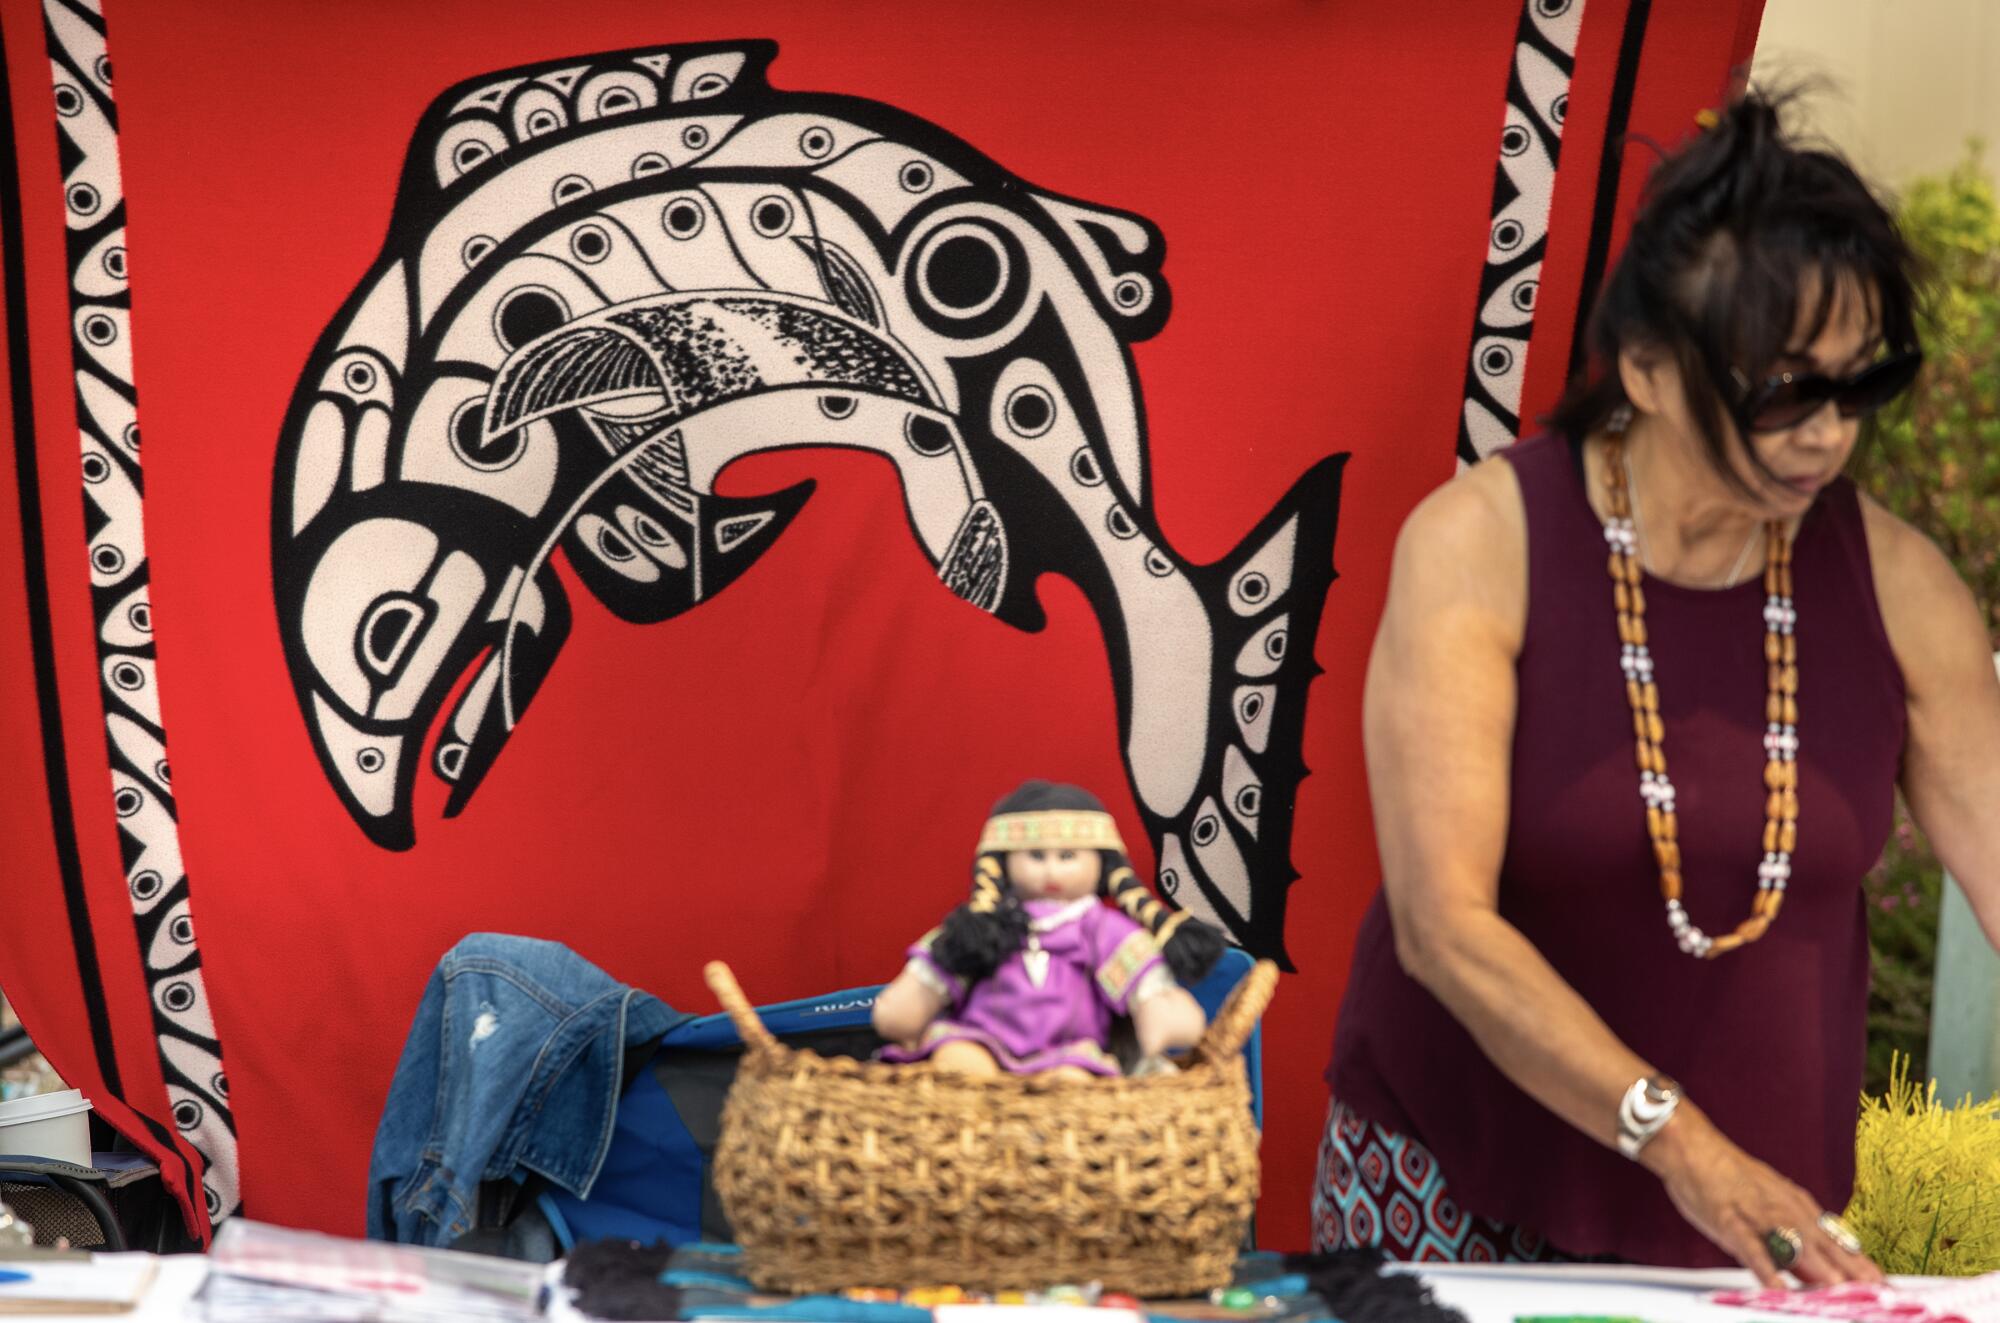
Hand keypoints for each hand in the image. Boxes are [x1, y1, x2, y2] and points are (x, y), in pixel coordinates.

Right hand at [1641, 1106, 1882, 1286]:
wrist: (1692, 1147)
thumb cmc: (1727, 1176)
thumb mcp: (1767, 1200)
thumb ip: (1791, 1233)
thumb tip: (1815, 1265)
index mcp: (1797, 1205)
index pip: (1836, 1239)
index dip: (1860, 1263)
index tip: (1885, 1284)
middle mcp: (1785, 1210)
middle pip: (1824, 1244)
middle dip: (1851, 1270)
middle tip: (1877, 1292)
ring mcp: (1759, 1215)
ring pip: (1794, 1244)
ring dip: (1819, 1268)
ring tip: (1840, 1291)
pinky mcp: (1730, 1220)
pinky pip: (1750, 1248)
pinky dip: (1765, 1268)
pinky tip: (1778, 1288)